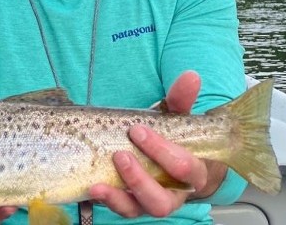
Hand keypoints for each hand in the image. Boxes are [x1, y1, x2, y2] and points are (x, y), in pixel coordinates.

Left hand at [88, 71, 226, 217]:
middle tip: (121, 154)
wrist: (161, 155)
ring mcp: (149, 201)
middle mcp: (172, 193)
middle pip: (162, 199)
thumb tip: (191, 76)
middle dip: (140, 178)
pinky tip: (94, 187)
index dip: (162, 151)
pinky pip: (120, 208)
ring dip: (121, 194)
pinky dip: (107, 200)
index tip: (138, 129)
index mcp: (190, 172)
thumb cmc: (168, 135)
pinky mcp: (130, 203)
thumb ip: (181, 98)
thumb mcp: (173, 116)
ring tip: (103, 178)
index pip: (184, 169)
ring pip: (140, 208)